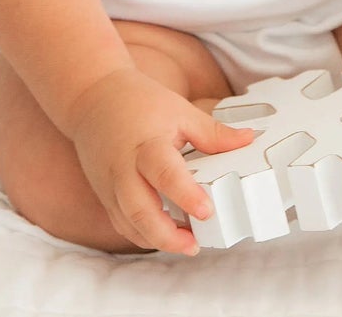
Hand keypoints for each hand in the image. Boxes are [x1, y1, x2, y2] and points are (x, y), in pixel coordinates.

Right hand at [60, 66, 257, 255]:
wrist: (92, 97)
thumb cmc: (138, 102)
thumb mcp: (179, 110)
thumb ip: (213, 132)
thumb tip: (249, 139)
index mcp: (146, 144)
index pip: (164, 173)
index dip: (186, 195)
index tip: (207, 211)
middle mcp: (124, 168)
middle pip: (140, 210)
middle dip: (167, 235)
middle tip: (195, 244)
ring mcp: (111, 184)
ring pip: (128, 223)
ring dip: (156, 240)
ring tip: (186, 245)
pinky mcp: (105, 194)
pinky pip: (122, 223)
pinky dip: (142, 235)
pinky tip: (165, 237)